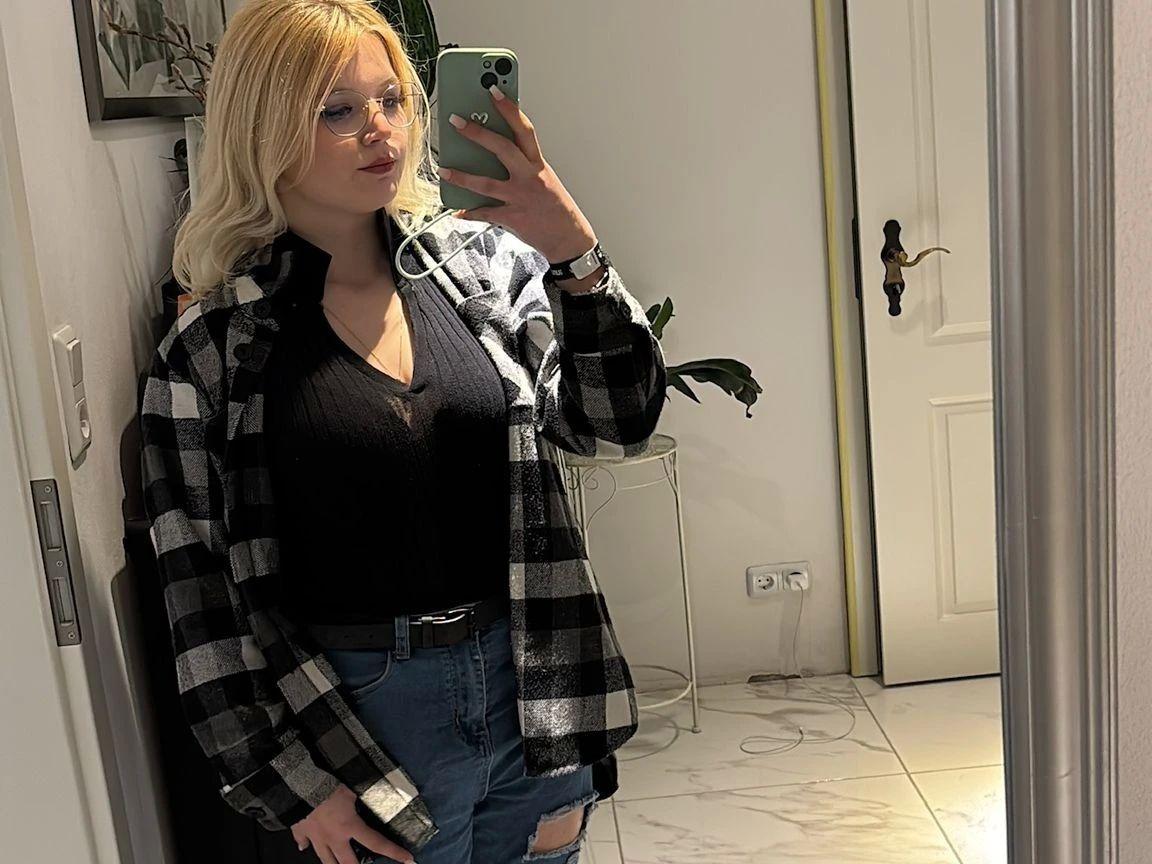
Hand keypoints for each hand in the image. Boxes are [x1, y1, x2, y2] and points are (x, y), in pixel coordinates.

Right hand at [291, 783, 414, 863]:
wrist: (301, 787)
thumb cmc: (330, 788)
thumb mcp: (352, 790)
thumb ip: (360, 798)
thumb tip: (370, 796)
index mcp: (350, 827)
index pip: (376, 843)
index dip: (393, 852)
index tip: (407, 859)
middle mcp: (334, 839)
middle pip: (347, 863)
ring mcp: (317, 839)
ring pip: (326, 860)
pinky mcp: (301, 832)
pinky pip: (302, 842)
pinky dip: (304, 845)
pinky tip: (303, 847)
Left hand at [438, 85, 596, 264]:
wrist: (569, 239)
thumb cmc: (555, 208)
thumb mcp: (543, 180)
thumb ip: (521, 165)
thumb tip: (494, 152)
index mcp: (538, 165)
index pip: (523, 129)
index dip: (509, 108)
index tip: (493, 90)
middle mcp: (530, 178)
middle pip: (501, 148)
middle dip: (477, 133)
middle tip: (456, 121)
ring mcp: (521, 198)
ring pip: (486, 183)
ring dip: (462, 176)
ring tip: (444, 169)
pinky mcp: (513, 218)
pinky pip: (486, 213)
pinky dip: (470, 213)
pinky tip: (458, 211)